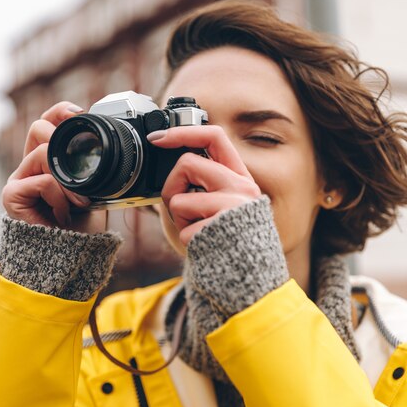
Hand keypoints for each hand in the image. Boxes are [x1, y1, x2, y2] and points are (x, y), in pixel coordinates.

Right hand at [2, 102, 106, 233]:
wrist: (71, 258)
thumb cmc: (83, 227)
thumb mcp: (96, 190)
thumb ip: (94, 168)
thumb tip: (112, 144)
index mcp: (48, 161)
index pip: (47, 122)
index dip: (60, 112)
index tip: (81, 113)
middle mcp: (30, 166)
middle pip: (38, 127)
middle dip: (62, 139)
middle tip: (81, 165)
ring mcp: (19, 179)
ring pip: (42, 152)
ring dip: (69, 178)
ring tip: (79, 202)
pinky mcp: (12, 196)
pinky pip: (42, 181)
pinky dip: (59, 196)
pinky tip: (63, 213)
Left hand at [148, 125, 260, 244]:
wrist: (248, 275)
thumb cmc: (226, 237)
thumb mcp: (221, 202)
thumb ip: (203, 181)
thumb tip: (168, 162)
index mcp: (240, 176)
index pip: (215, 137)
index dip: (183, 132)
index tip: (157, 138)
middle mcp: (242, 187)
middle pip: (187, 163)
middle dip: (172, 185)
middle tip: (181, 207)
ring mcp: (233, 208)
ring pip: (179, 199)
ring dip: (179, 218)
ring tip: (197, 228)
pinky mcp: (221, 229)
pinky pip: (183, 230)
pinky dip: (186, 239)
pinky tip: (203, 243)